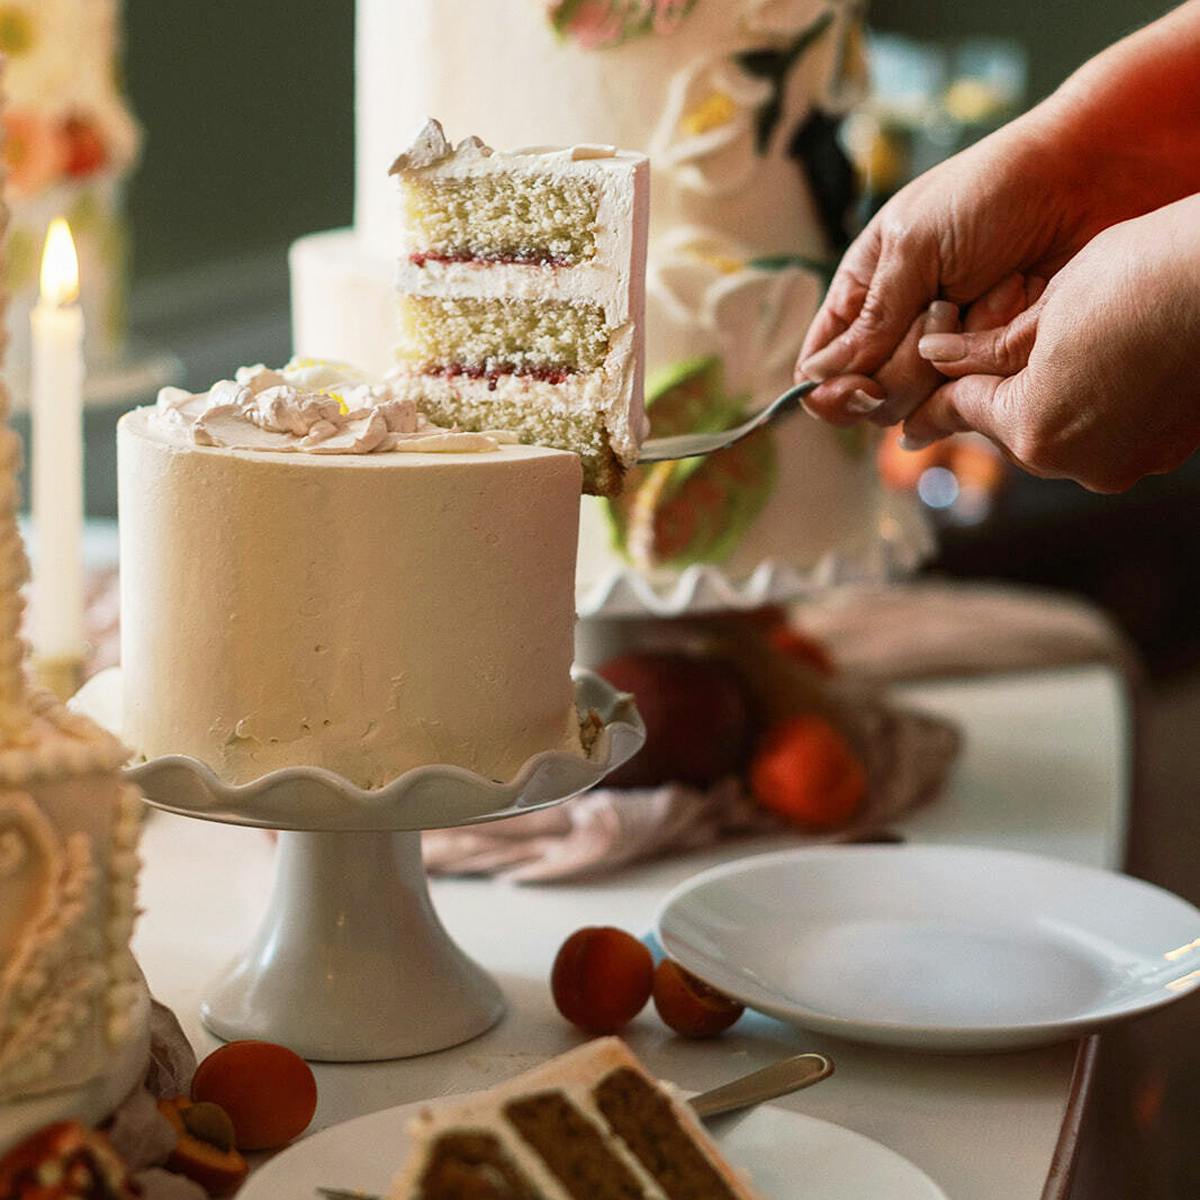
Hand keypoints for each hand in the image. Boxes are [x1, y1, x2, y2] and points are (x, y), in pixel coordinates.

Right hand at [795, 111, 1144, 424]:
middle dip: (906, 363)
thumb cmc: (993, 192)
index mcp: (863, 293)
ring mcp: (945, 352)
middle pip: (870, 396)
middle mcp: (896, 330)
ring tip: (993, 291)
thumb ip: (870, 320)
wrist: (1088, 178)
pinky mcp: (991, 365)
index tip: (863, 384)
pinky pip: (972, 394)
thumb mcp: (915, 245)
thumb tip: (815, 377)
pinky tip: (1017, 303)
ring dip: (956, 352)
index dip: (833, 389)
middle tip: (944, 307)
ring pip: (920, 403)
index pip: (821, 368)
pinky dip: (995, 355)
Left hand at [902, 196, 1199, 492]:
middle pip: (1009, 429)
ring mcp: (1125, 461)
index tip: (907, 423)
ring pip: (1057, 434)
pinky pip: (1106, 433)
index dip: (932, 408)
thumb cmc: (1145, 275)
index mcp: (1033, 428)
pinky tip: (1104, 367)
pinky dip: (1093, 407)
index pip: (963, 413)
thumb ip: (985, 348)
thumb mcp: (1048, 305)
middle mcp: (1075, 461)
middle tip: (969, 379)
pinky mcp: (1165, 450)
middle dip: (992, 399)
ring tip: (1052, 359)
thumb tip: (937, 356)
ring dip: (1044, 402)